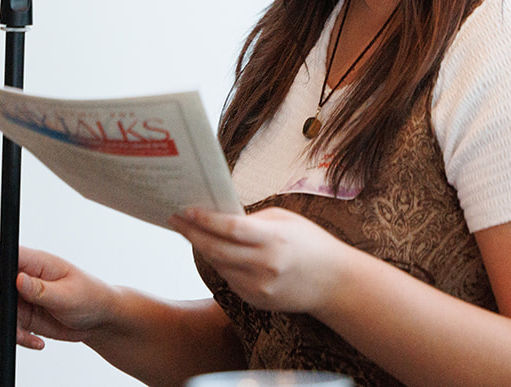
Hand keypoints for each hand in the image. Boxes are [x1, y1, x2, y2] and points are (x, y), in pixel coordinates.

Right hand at [0, 244, 118, 349]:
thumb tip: (18, 280)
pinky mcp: (18, 312)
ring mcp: (17, 293)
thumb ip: (42, 289)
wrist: (97, 319)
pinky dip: (11, 334)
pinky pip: (0, 321)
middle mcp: (21, 274)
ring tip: (25, 334)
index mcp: (35, 261)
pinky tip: (33, 340)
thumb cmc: (90, 297)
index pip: (0, 252)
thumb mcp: (69, 295)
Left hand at [171, 206, 355, 314]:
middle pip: (216, 250)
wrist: (334, 283)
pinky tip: (217, 252)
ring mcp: (259, 288)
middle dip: (192, 233)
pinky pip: (229, 280)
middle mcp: (264, 266)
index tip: (186, 210)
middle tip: (176, 220)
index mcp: (273, 240)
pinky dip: (221, 264)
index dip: (204, 219)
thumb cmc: (311, 243)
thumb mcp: (285, 220)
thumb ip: (253, 220)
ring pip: (219, 266)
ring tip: (191, 232)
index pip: (230, 229)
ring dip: (203, 249)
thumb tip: (220, 216)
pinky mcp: (256, 301)